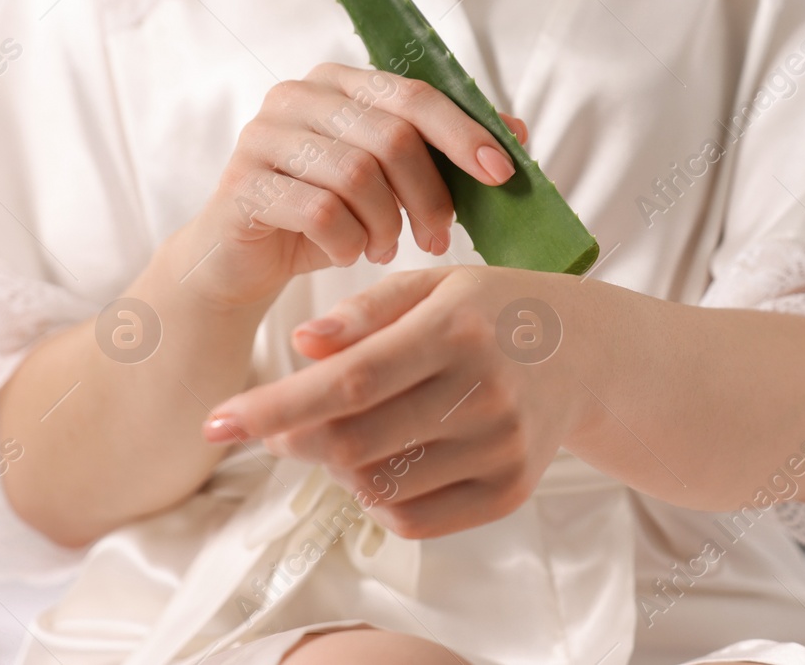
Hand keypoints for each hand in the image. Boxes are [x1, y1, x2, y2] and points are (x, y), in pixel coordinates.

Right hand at [172, 64, 528, 309]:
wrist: (244, 260)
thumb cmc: (330, 214)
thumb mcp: (394, 182)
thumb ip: (448, 152)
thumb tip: (518, 131)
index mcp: (341, 81)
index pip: (416, 95)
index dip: (465, 134)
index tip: (503, 175)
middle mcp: (298, 95)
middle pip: (391, 137)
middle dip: (430, 196)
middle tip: (439, 237)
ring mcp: (263, 135)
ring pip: (357, 175)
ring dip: (386, 225)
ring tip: (386, 249)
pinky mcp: (241, 183)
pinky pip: (318, 212)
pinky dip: (347, 242)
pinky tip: (349, 254)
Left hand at [200, 266, 598, 537]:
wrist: (588, 352)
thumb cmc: (493, 310)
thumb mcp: (436, 285)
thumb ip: (365, 310)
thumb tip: (298, 345)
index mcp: (459, 327)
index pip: (348, 380)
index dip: (274, 405)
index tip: (216, 421)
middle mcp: (487, 390)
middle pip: (354, 442)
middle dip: (297, 440)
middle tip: (282, 427)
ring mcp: (503, 446)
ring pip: (379, 487)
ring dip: (339, 470)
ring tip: (347, 436)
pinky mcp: (511, 489)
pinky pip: (415, 519)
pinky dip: (379, 500)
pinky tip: (389, 462)